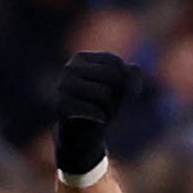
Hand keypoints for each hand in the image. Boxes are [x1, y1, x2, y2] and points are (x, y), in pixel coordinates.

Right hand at [55, 50, 142, 177]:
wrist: (83, 134)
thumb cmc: (103, 105)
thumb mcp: (122, 87)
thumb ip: (132, 76)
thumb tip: (128, 80)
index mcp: (82, 58)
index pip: (115, 63)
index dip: (124, 81)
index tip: (115, 92)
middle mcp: (69, 68)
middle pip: (112, 75)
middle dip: (116, 93)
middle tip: (106, 104)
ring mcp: (63, 86)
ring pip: (103, 92)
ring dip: (109, 107)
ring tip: (100, 111)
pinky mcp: (60, 105)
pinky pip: (91, 109)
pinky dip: (100, 117)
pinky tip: (97, 120)